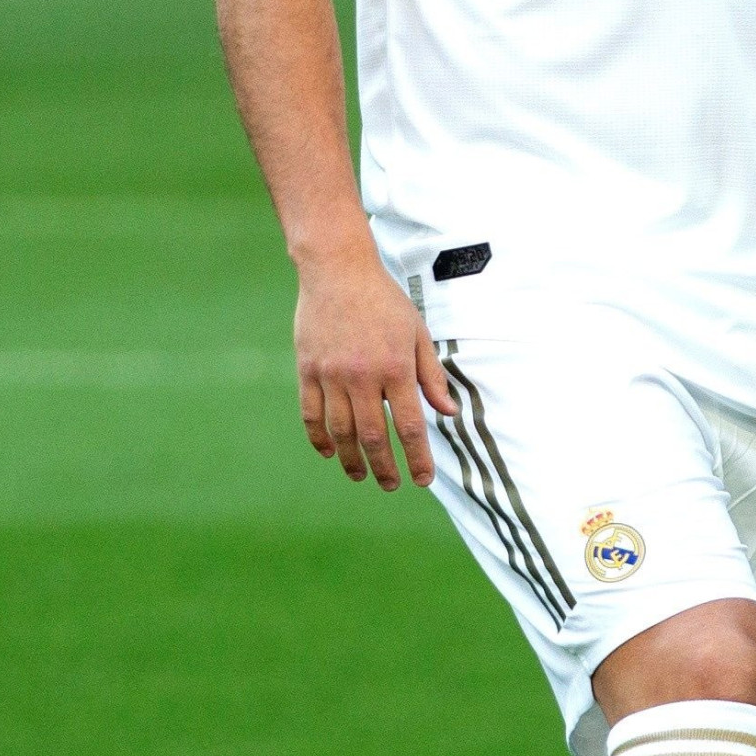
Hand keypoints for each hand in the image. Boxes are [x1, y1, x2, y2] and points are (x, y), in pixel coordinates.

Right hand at [295, 258, 450, 490]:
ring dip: (351, 459)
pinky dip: (319, 437)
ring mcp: (331, 374)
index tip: (423, 479)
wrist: (337, 270)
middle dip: (384, 467)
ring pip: (341, 430)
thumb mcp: (417, 333)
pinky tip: (329, 452)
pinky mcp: (307, 369)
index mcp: (396, 367)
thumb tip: (447, 413)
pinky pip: (311, 413)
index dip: (417, 458)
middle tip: (391, 485)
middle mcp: (363, 375)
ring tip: (360, 475)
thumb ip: (431, 375)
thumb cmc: (384, 301)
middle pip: (373, 436)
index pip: (409, 426)